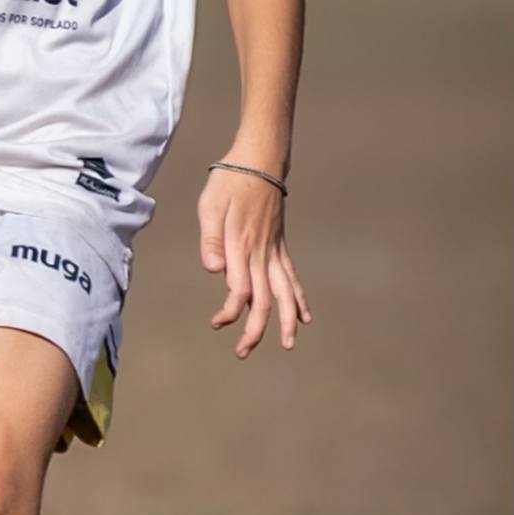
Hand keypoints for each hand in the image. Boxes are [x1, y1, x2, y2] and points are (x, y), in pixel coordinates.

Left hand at [198, 164, 311, 357]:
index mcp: (242, 247)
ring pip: (285, 293)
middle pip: (266, 300)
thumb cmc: (228, 183)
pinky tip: (305, 317)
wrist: (258, 161)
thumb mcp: (210, 206)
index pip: (240, 291)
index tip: (217, 323)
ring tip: (287, 345)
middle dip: (257, 330)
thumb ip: (210, 239)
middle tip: (243, 353)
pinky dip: (299, 298)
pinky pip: (292, 277)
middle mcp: (262, 253)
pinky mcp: (279, 246)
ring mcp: (274, 250)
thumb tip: (213, 269)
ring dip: (286, 321)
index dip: (231, 312)